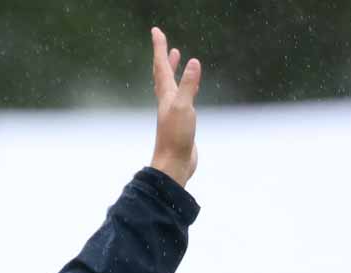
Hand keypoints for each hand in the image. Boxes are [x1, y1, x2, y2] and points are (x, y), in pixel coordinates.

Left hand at [149, 26, 201, 186]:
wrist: (174, 164)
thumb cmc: (176, 138)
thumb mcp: (184, 107)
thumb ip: (188, 85)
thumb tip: (194, 62)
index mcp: (165, 95)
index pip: (161, 66)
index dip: (159, 47)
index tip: (156, 31)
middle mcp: (167, 101)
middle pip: (163, 74)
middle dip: (164, 57)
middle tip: (166, 43)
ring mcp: (173, 111)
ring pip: (172, 85)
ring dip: (174, 70)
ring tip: (177, 58)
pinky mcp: (181, 121)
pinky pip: (183, 98)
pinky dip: (185, 88)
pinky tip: (190, 90)